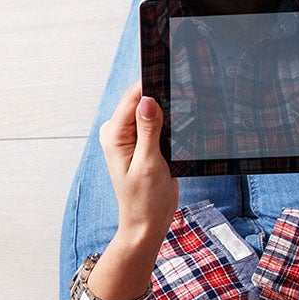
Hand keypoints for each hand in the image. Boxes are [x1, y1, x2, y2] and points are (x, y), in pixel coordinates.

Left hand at [101, 81, 180, 241]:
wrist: (148, 221)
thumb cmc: (145, 199)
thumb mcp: (149, 164)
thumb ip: (148, 130)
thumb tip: (147, 100)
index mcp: (114, 135)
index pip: (132, 97)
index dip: (153, 85)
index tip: (174, 77)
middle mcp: (119, 132)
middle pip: (141, 99)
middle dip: (161, 98)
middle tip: (184, 103)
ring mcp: (130, 136)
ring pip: (151, 109)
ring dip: (166, 111)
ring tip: (179, 124)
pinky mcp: (143, 142)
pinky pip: (155, 122)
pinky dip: (167, 123)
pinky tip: (176, 131)